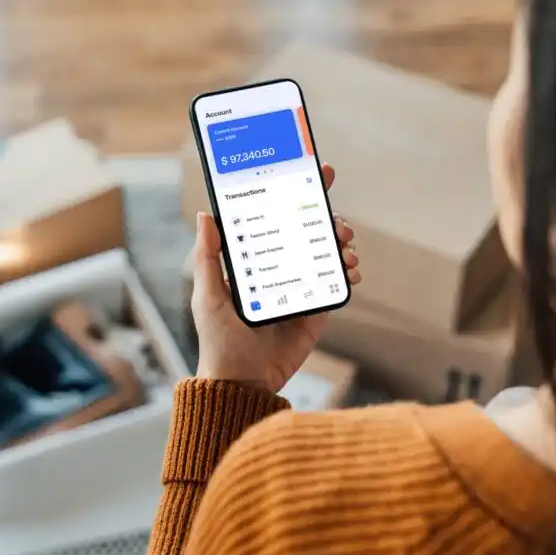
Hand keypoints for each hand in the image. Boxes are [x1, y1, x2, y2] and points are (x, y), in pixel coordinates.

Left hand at [190, 163, 360, 392]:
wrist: (243, 382)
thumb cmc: (218, 340)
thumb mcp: (208, 295)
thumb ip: (209, 257)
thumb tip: (205, 213)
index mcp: (254, 259)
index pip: (276, 218)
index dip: (295, 193)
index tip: (315, 172)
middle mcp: (278, 268)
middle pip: (307, 230)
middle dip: (327, 217)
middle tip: (337, 218)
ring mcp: (299, 286)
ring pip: (326, 253)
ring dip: (340, 243)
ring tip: (345, 246)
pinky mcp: (316, 309)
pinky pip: (336, 284)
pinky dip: (347, 272)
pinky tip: (350, 270)